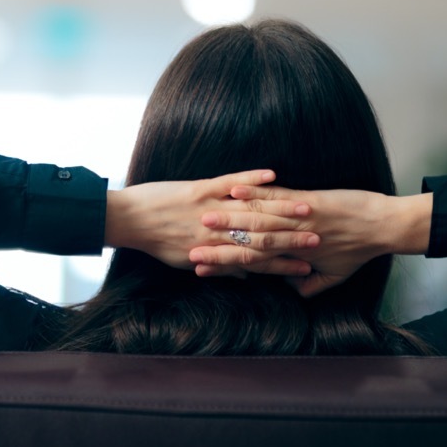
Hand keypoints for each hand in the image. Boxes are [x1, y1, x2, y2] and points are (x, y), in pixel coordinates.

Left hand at [106, 170, 316, 275]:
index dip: (283, 264)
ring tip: (308, 209)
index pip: (256, 261)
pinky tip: (272, 174)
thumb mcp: (187, 260)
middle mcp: (215, 234)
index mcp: (213, 251)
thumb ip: (218, 264)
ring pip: (251, 211)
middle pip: (261, 237)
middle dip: (292, 239)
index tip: (308, 267)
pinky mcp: (199, 189)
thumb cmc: (156, 241)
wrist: (127, 220)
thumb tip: (241, 272)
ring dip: (281, 210)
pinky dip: (251, 179)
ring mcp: (209, 209)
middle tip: (319, 240)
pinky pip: (230, 182)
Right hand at [189, 185, 412, 296]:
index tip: (198, 268)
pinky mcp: (307, 201)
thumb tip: (295, 292)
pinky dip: (254, 190)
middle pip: (247, 245)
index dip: (223, 267)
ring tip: (202, 217)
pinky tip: (233, 191)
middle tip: (189, 247)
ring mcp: (298, 220)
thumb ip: (312, 286)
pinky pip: (277, 196)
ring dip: (227, 218)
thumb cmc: (361, 250)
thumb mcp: (337, 275)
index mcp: (294, 259)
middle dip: (216, 246)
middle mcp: (292, 241)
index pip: (251, 265)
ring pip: (257, 219)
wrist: (385, 228)